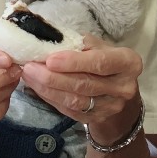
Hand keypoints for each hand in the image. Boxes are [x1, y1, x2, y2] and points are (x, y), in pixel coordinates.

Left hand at [20, 35, 142, 135]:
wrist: (116, 86)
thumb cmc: (102, 57)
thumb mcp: (95, 44)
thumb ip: (76, 43)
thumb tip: (44, 38)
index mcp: (128, 62)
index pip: (100, 63)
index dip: (74, 62)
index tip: (50, 59)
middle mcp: (124, 87)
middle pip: (85, 84)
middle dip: (53, 77)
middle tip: (29, 67)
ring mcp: (112, 106)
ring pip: (75, 101)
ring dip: (48, 89)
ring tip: (28, 76)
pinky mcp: (98, 119)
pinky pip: (70, 111)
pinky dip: (51, 99)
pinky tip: (37, 88)